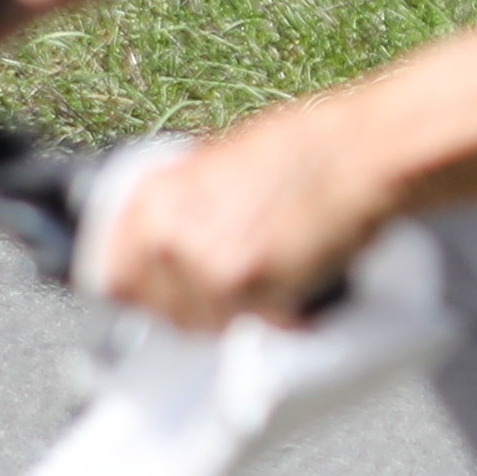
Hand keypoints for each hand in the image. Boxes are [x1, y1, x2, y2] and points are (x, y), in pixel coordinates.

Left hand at [84, 102, 398, 332]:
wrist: (362, 152)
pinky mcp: (253, 289)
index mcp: (152, 200)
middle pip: (159, 310)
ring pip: (206, 325)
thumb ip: (179, 207)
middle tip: (235, 287)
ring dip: (237, 315)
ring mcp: (208, 266)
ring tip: (274, 278)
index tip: (168, 294)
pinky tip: (300, 281)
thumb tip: (162, 246)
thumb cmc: (306, 149)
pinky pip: (255, 326)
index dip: (145, 291)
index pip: (114, 279)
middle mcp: (168, 235)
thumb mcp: (217, 165)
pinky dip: (280, 316)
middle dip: (194, 307)